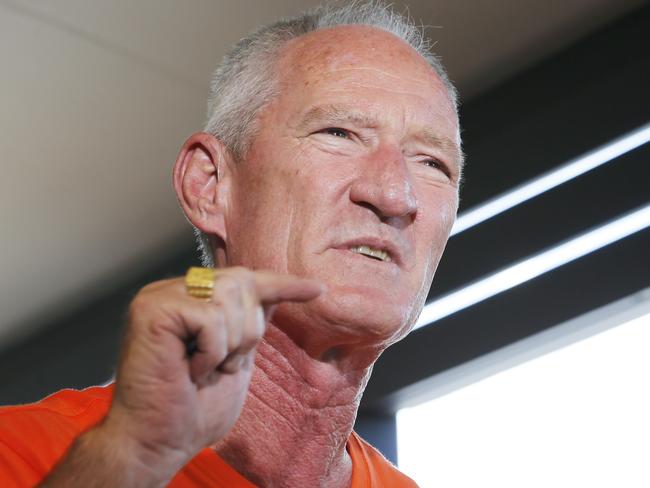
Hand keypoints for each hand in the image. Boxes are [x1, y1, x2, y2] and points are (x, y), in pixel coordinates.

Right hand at [101, 267, 322, 480]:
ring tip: (206, 368)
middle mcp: (173, 290)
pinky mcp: (151, 310)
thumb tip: (273, 295)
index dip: (283, 283)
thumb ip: (248, 324)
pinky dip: (212, 352)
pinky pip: (210, 318)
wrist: (159, 442)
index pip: (245, 278)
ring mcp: (159, 297)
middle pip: (242, 281)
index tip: (317, 289)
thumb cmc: (194, 409)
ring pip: (229, 297)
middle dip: (249, 329)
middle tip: (226, 364)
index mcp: (191, 299)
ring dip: (231, 343)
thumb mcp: (237, 359)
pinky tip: (191, 371)